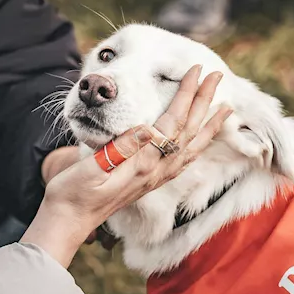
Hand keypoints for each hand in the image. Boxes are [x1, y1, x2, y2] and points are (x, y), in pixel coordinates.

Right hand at [22, 65, 232, 266]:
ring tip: (226, 108)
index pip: (172, 122)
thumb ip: (120, 149)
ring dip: (209, 125)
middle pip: (188, 130)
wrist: (68, 222)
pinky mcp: (149, 183)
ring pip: (190, 147)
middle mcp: (154, 171)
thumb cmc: (72, 193)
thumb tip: (147, 128)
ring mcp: (154, 179)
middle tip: (217, 75)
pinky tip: (201, 142)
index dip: (185, 94)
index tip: (196, 71)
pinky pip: (182, 162)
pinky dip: (196, 147)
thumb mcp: (90, 168)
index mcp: (141, 163)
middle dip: (204, 101)